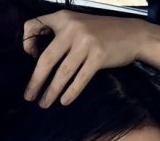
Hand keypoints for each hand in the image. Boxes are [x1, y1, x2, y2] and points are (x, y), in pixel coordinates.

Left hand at [22, 10, 144, 106]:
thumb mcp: (79, 24)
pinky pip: (80, 79)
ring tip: (44, 103)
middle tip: (28, 96)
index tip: (31, 58)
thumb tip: (40, 57)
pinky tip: (64, 101)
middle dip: (36, 80)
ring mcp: (86, 43)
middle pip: (47, 58)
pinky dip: (71, 92)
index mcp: (63, 18)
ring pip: (62, 72)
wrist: (132, 34)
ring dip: (51, 91)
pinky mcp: (98, 57)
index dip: (27, 43)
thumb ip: (61, 34)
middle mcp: (72, 28)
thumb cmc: (102, 32)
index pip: (34, 26)